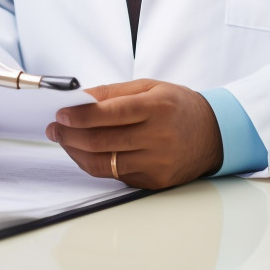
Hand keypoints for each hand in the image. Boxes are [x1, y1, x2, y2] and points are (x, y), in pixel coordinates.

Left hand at [44, 79, 222, 189]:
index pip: (110, 114)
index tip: (61, 113)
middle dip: (71, 134)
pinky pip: (115, 175)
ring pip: (104, 163)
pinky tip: (84, 152)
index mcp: (157, 107)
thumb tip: (81, 98)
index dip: (81, 115)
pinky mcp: (154, 182)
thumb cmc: (180, 106)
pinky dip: (94, 164)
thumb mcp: (151, 87)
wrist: (214, 134)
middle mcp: (158, 137)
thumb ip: (115, 92)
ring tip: (64, 140)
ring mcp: (156, 163)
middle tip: (55, 128)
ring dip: (77, 152)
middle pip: (102, 141)